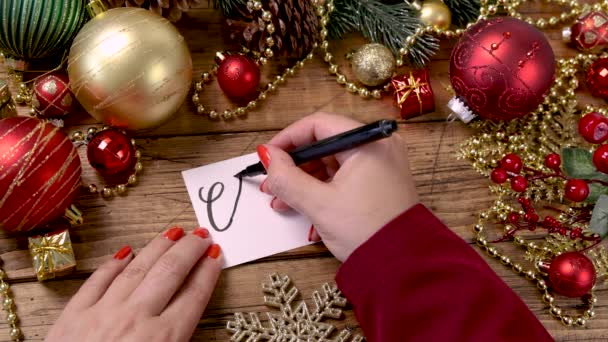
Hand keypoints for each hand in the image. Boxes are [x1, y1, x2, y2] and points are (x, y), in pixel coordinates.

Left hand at [46, 227, 222, 341]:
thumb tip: (189, 325)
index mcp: (163, 340)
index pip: (194, 295)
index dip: (208, 272)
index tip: (216, 256)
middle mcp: (137, 319)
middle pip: (171, 273)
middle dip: (190, 250)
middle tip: (201, 234)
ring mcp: (103, 313)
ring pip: (138, 268)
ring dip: (159, 247)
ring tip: (174, 232)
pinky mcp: (74, 315)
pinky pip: (98, 280)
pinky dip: (114, 264)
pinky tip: (126, 251)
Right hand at [258, 113, 417, 260]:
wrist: (402, 267)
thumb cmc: (364, 231)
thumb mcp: (318, 204)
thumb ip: (287, 177)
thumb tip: (266, 155)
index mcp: (368, 143)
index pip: (319, 125)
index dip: (288, 138)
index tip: (267, 157)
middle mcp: (379, 146)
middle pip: (325, 144)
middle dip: (294, 166)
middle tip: (272, 184)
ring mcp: (382, 165)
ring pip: (333, 163)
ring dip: (305, 181)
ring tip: (282, 202)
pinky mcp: (381, 183)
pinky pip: (346, 177)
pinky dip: (324, 190)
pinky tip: (305, 210)